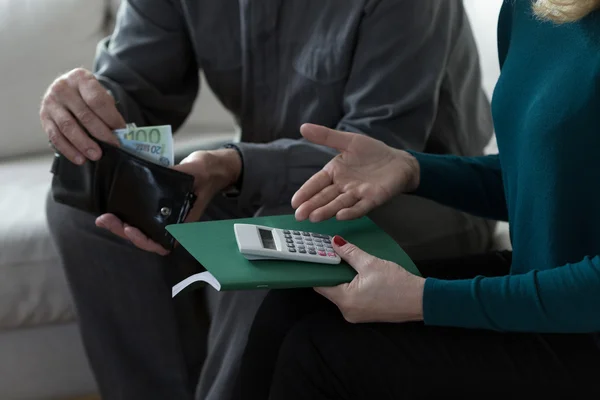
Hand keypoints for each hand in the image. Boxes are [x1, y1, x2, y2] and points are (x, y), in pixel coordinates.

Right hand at [40, 68, 124, 164]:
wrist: (66, 90)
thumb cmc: (87, 95)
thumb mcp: (99, 93)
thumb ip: (108, 109)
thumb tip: (120, 132)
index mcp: (80, 78)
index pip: (97, 100)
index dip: (111, 117)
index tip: (121, 130)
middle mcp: (62, 88)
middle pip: (84, 115)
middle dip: (101, 133)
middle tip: (114, 145)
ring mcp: (51, 103)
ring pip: (68, 127)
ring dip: (84, 144)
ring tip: (96, 155)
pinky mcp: (44, 118)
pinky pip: (55, 137)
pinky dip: (69, 150)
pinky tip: (80, 159)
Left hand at [96, 148, 241, 255]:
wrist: (213, 166)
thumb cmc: (209, 172)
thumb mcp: (196, 171)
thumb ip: (180, 174)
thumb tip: (160, 176)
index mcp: (185, 221)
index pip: (163, 242)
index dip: (144, 241)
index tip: (130, 229)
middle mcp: (173, 222)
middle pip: (146, 237)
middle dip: (123, 231)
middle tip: (106, 219)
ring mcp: (165, 215)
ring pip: (140, 228)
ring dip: (121, 225)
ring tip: (105, 217)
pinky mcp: (158, 206)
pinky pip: (140, 215)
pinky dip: (126, 214)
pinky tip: (113, 207)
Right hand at [292, 124, 419, 221]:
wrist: (398, 161)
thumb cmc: (372, 152)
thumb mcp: (348, 141)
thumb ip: (326, 136)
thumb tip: (303, 127)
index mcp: (335, 173)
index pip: (317, 183)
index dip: (306, 192)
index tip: (295, 202)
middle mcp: (343, 186)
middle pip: (325, 197)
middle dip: (312, 206)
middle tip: (300, 215)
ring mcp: (358, 194)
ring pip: (339, 203)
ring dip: (327, 210)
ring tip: (314, 217)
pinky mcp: (373, 198)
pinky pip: (360, 206)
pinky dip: (351, 212)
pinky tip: (340, 216)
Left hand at [315, 236, 424, 322]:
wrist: (420, 300)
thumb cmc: (398, 284)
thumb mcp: (370, 263)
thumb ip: (349, 253)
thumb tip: (335, 243)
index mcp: (345, 300)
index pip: (320, 284)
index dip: (318, 269)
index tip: (317, 256)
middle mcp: (347, 311)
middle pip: (330, 289)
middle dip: (332, 272)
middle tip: (332, 254)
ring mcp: (356, 315)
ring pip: (341, 293)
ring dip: (343, 278)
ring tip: (348, 262)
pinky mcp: (365, 314)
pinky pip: (352, 298)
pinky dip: (352, 286)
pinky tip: (359, 275)